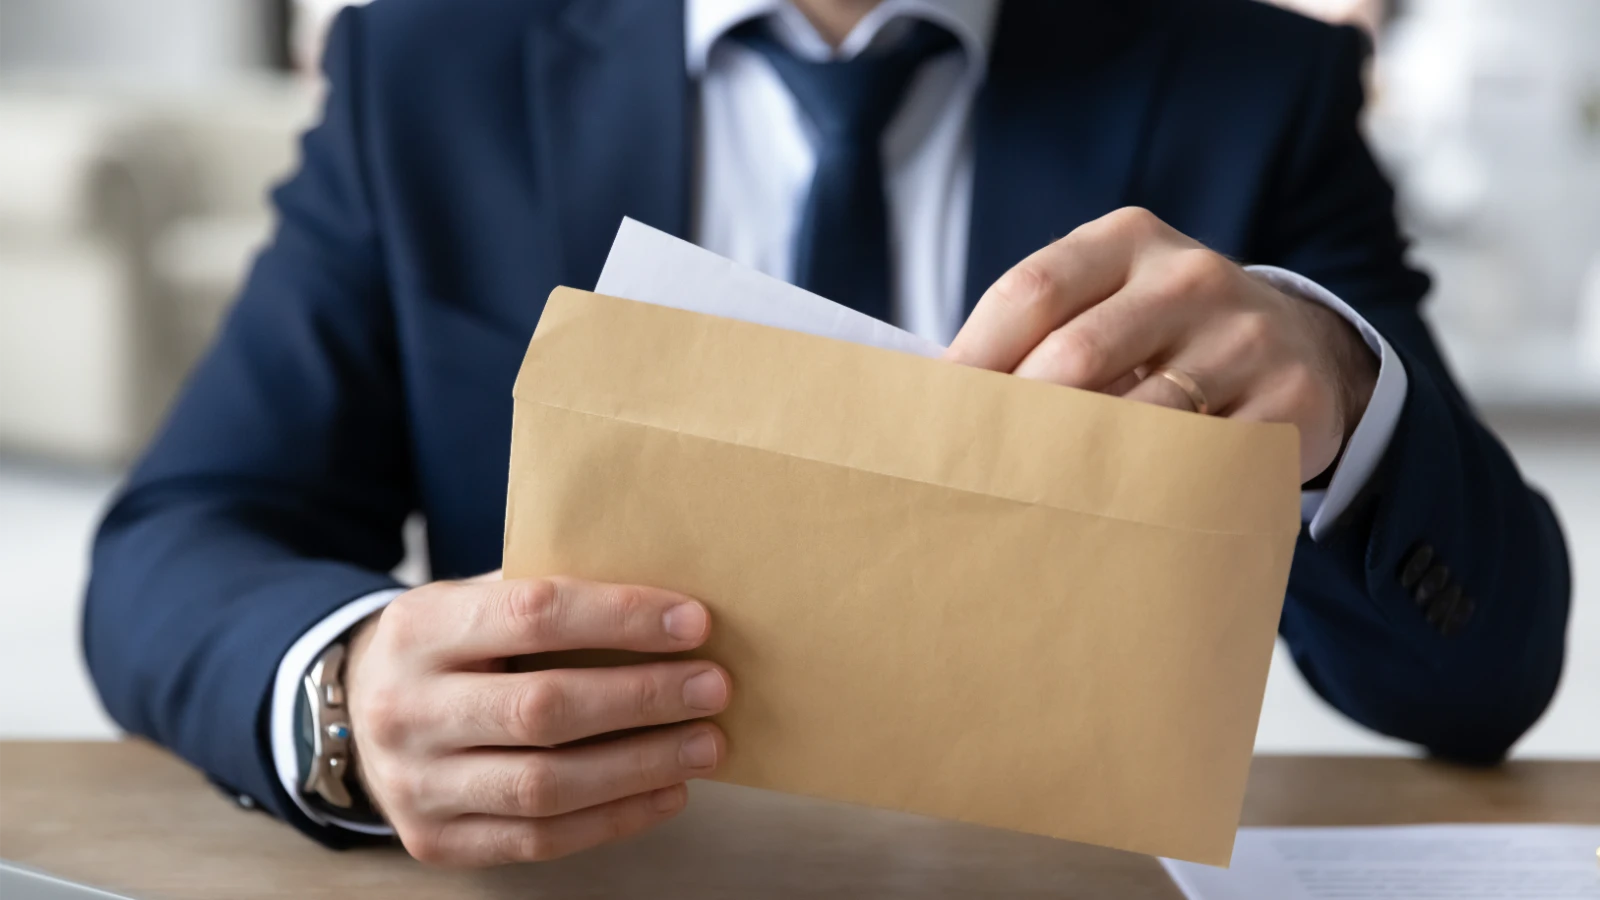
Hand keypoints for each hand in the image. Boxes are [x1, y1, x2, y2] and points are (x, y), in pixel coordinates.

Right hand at [343, 573, 730, 865]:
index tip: (694, 622)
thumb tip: (668, 607)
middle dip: (642, 698)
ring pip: (545, 784)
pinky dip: (614, 817)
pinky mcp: (434, 841)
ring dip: (641, 765)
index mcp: (419, 627)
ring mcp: (415, 783)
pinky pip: (539, 839)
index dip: (620, 618)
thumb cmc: (452, 646)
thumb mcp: (475, 599)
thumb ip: (549, 598)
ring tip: (706, 744)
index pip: (533, 614)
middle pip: (543, 708)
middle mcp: (405, 708)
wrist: (359, 711)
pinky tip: (668, 790)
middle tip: (714, 687)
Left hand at [946, 207, 1377, 481]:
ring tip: (1029, 505)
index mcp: (1128, 240)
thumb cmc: (1163, 336)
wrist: (1302, 349)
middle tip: (972, 475)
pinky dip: (1149, 492)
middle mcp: (1190, 277)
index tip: (932, 416)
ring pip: (1137, 417)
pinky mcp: (1290, 401)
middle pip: (1075, 354)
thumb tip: (934, 398)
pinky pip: (1201, 462)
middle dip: (1015, 420)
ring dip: (1074, 467)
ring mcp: (1246, 337)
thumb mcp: (1108, 302)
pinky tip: (1113, 515)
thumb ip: (1037, 333)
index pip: (1031, 291)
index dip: (972, 358)